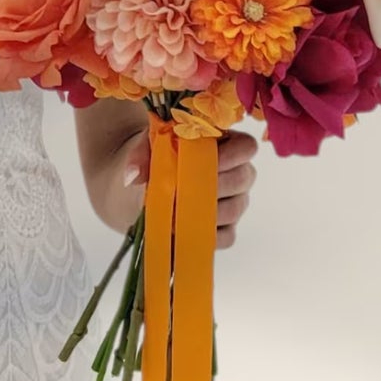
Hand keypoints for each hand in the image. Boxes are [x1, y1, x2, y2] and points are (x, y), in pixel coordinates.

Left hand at [119, 127, 259, 248]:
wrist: (144, 185)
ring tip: (175, 208)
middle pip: (244, 178)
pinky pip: (226, 236)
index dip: (232, 154)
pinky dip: (203, 234)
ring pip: (235, 208)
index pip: (246, 147)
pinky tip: (181, 228)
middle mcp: (237, 172)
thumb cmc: (156, 158)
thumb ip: (140, 154)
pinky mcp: (227, 230)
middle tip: (185, 187)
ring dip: (205, 210)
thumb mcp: (146, 147)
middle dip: (213, 184)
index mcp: (226, 144)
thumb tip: (134, 176)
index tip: (204, 159)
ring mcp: (235, 203)